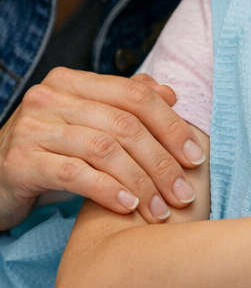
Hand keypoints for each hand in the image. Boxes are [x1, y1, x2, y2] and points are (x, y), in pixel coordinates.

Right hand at [0, 68, 206, 229]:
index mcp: (73, 81)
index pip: (136, 95)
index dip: (171, 124)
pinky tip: (129, 205)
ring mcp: (32, 128)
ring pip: (104, 150)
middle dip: (161, 160)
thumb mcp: (89, 121)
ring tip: (160, 207)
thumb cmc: (51, 150)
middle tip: (183, 191)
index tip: (195, 156)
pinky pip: (75, 174)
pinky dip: (108, 190)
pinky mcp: (19, 162)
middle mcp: (50, 97)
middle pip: (124, 124)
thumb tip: (171, 92)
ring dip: (140, 181)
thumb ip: (126, 104)